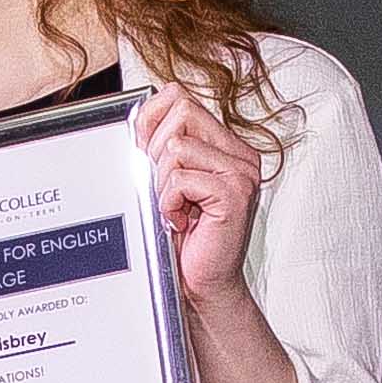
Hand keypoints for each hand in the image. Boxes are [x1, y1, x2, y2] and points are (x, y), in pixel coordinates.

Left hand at [140, 85, 264, 302]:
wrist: (203, 284)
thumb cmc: (185, 238)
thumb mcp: (168, 182)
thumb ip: (162, 146)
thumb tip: (139, 118)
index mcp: (227, 146)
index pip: (180, 98)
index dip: (152, 120)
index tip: (147, 155)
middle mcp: (240, 155)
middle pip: (180, 113)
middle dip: (157, 153)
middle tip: (166, 190)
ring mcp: (241, 173)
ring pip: (176, 148)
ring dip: (163, 184)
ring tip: (176, 208)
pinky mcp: (234, 194)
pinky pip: (180, 179)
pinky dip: (169, 203)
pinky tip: (181, 221)